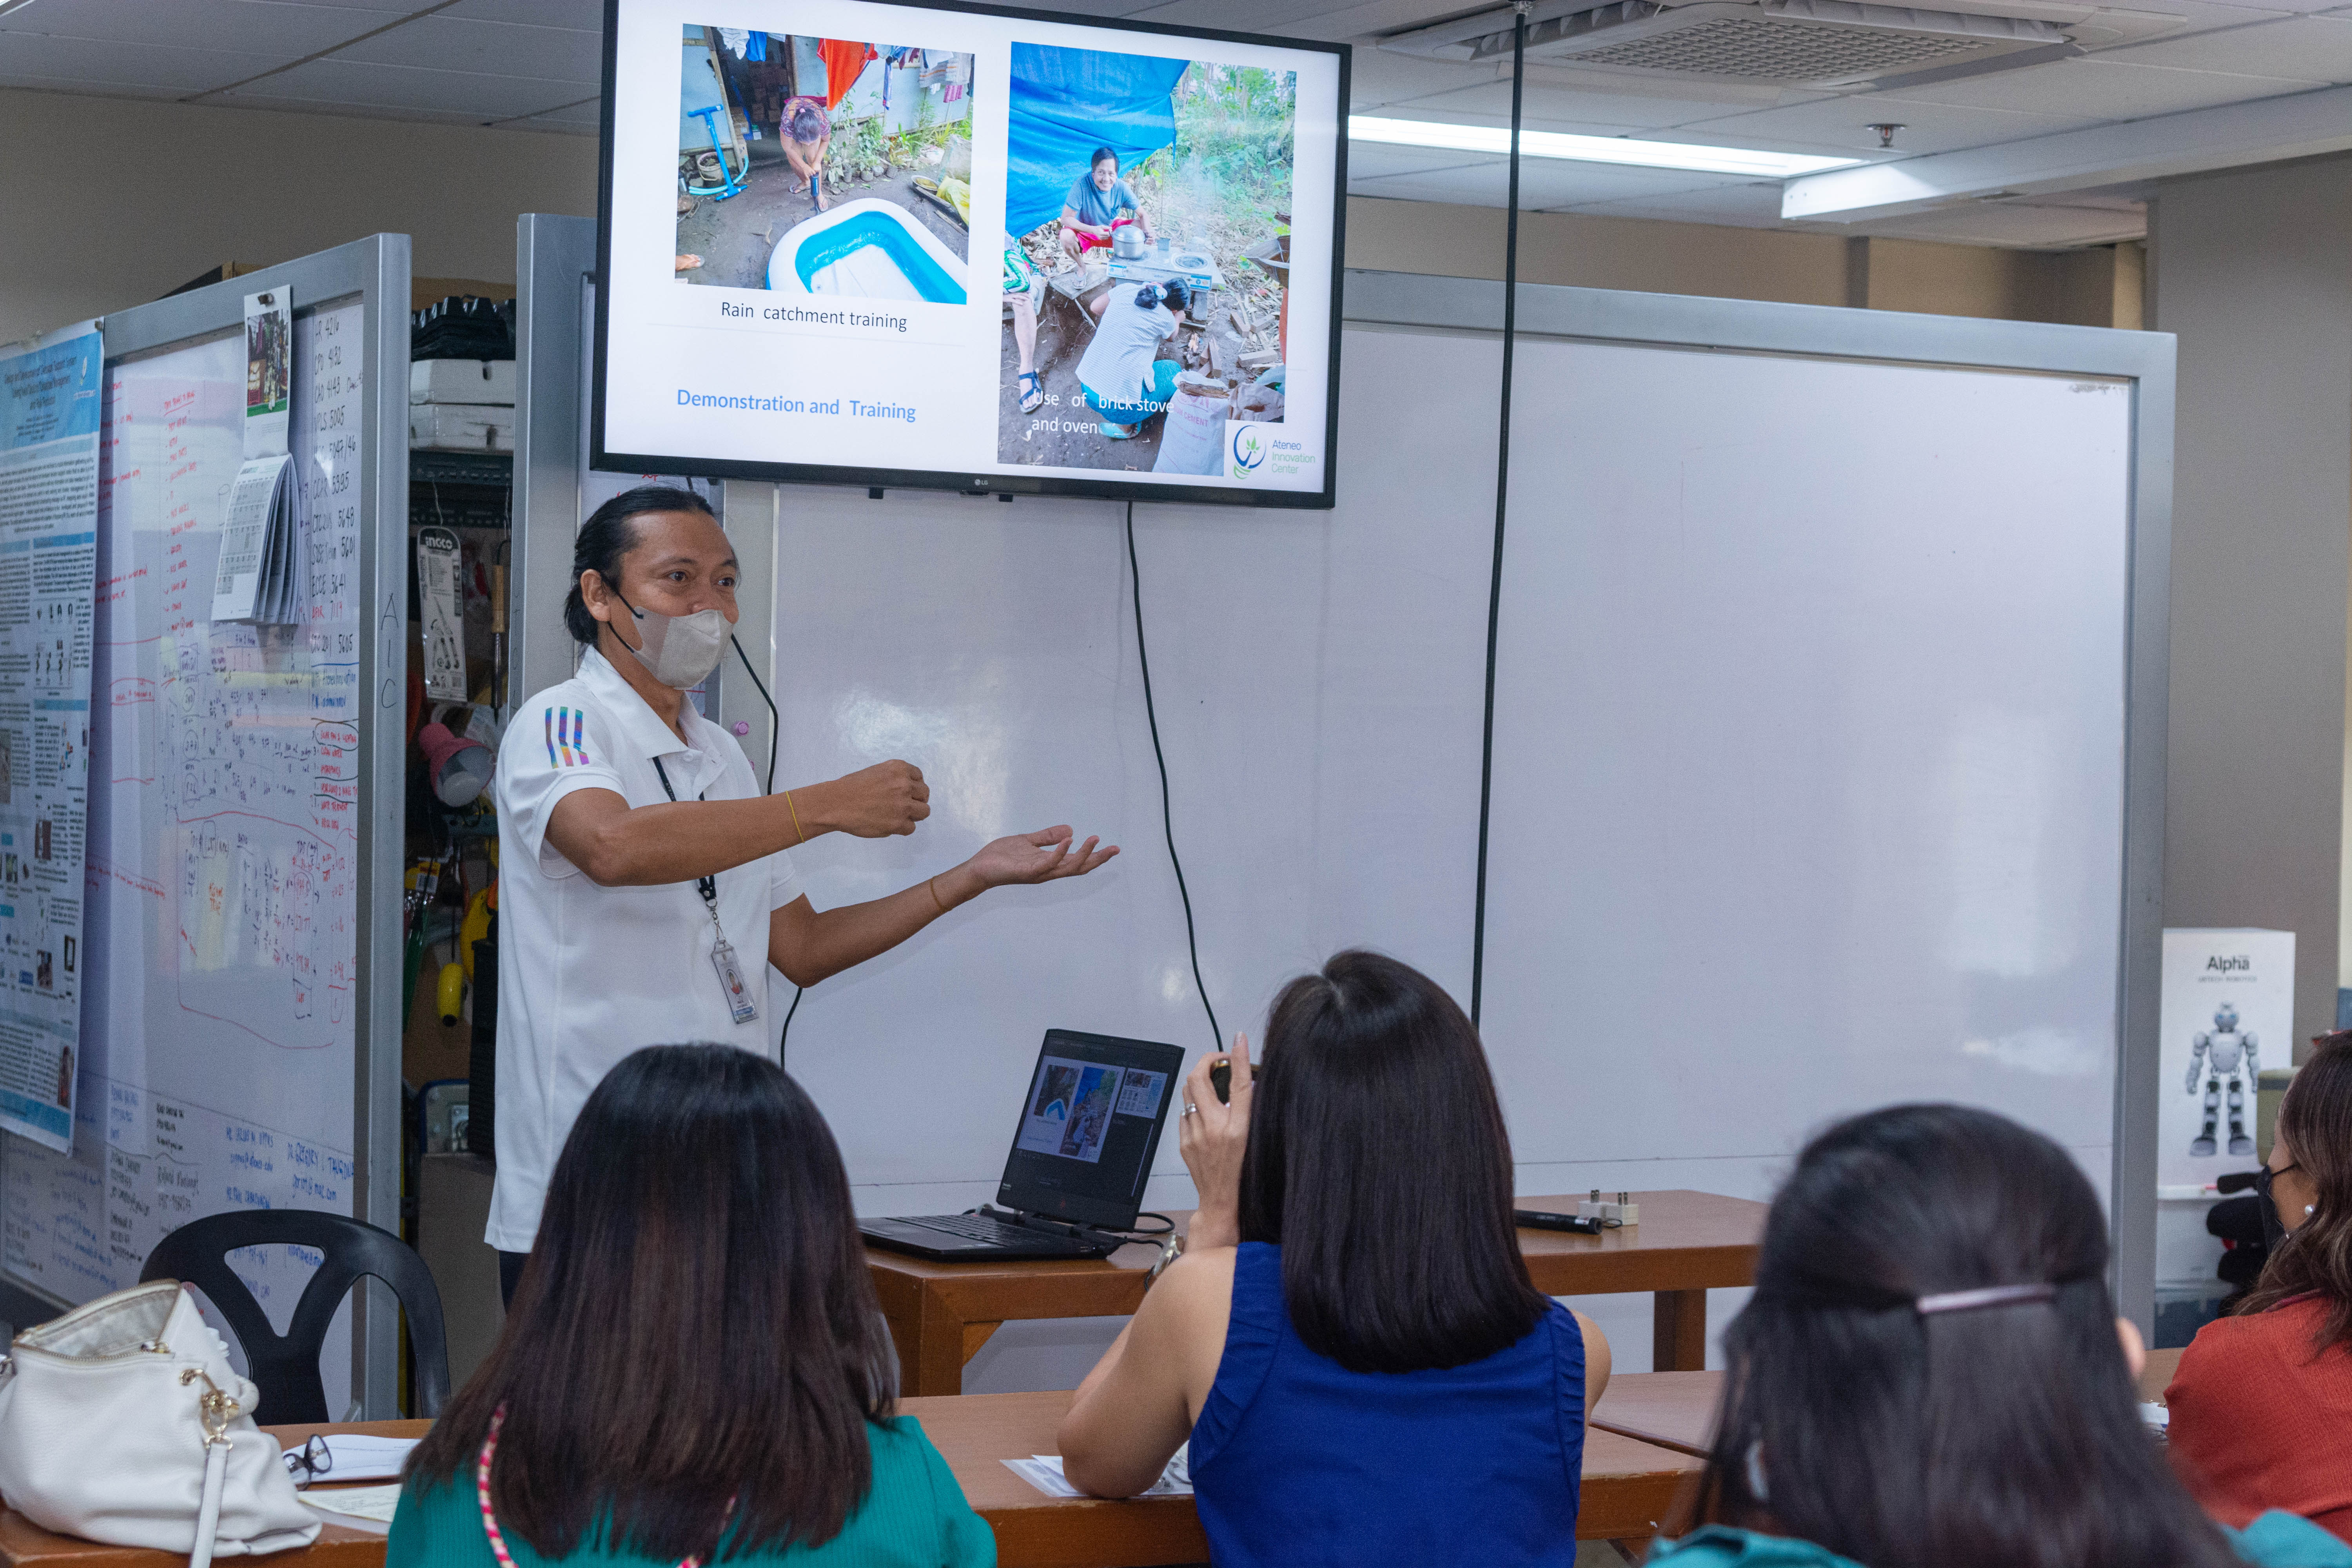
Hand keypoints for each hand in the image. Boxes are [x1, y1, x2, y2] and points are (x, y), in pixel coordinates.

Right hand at [813, 760, 927, 838]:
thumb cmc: (851, 787)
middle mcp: (904, 785)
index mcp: (899, 768)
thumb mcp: (877, 771)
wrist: (836, 803)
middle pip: (924, 794)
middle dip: (916, 800)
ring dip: (913, 815)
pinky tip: (889, 824)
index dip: (914, 786)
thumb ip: (895, 778)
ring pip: (924, 812)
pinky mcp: (898, 823)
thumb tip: (909, 790)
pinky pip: (911, 828)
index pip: (919, 777)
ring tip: (898, 816)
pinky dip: (902, 828)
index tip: (907, 792)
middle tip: (903, 805)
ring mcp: (903, 805)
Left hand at [967, 825, 1117, 887]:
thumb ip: (1047, 837)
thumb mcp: (1028, 841)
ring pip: (1067, 867)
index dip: (1096, 856)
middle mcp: (1047, 871)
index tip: (1113, 848)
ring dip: (1083, 854)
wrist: (979, 867)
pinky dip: (1060, 852)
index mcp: (1049, 864)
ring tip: (1095, 839)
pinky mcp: (1027, 871)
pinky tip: (1069, 840)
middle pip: (1079, 868)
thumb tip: (1070, 829)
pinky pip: (1047, 864)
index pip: (1077, 862)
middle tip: (1115, 849)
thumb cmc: (1001, 857)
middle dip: (1098, 859)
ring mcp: (1038, 873)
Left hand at [1178, 1036, 1252, 1251]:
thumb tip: (1247, 1082)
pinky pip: (1184, 1112)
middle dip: (1208, 1062)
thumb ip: (1249, 1109)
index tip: (1239, 1040)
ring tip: (1213, 1084)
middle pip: (1200, 1079)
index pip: (1240, 1084)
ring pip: (1188, 1092)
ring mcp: (1195, 1136)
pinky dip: (1194, 1105)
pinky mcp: (1184, 1142)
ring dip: (1199, 1081)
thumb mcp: (1255, 1137)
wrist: (1222, 1202)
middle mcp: (1214, 1130)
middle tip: (1220, 1063)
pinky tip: (1205, 1112)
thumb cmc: (1244, 1173)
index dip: (1238, 1057)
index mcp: (1238, 1129)